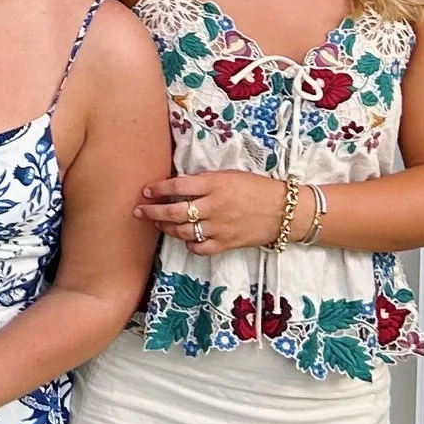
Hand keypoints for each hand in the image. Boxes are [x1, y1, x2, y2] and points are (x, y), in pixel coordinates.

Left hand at [134, 169, 290, 253]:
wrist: (284, 211)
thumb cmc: (256, 188)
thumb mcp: (229, 175)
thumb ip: (204, 180)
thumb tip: (177, 182)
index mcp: (214, 184)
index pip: (178, 186)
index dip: (158, 189)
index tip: (146, 191)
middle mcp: (214, 206)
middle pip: (174, 211)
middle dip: (153, 212)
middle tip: (139, 211)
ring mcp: (220, 227)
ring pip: (183, 231)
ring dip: (166, 228)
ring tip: (157, 224)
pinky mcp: (227, 243)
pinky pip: (199, 248)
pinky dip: (189, 244)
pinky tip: (184, 238)